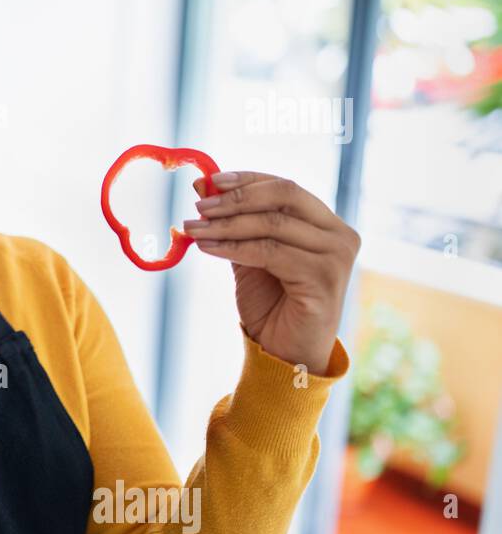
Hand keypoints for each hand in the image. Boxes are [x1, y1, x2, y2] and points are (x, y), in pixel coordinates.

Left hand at [183, 171, 359, 375]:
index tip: (209, 180)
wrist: (285, 353)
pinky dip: (233, 247)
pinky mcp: (324, 278)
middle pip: (284, 196)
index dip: (247, 179)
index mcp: (326, 223)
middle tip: (199, 206)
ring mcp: (336, 256)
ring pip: (273, 224)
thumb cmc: (270, 305)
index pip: (285, 186)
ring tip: (193, 228)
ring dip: (226, 225)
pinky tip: (207, 248)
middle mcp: (339, 235)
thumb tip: (203, 184)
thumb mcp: (248, 256)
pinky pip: (270, 252)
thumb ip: (234, 223)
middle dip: (236, 198)